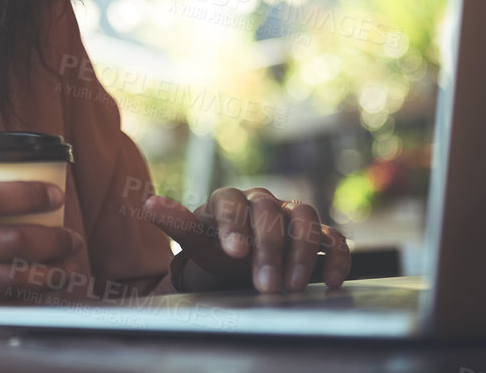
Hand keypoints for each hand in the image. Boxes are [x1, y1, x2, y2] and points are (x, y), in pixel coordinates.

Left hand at [141, 188, 350, 293]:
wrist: (240, 260)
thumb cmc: (216, 248)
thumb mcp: (195, 241)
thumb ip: (176, 224)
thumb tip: (148, 204)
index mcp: (230, 200)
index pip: (232, 202)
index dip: (234, 225)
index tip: (234, 253)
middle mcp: (263, 202)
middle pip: (270, 213)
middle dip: (269, 250)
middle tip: (266, 285)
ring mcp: (291, 215)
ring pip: (305, 219)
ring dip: (302, 253)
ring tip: (294, 286)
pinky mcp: (317, 234)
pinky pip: (333, 238)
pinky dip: (337, 256)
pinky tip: (332, 281)